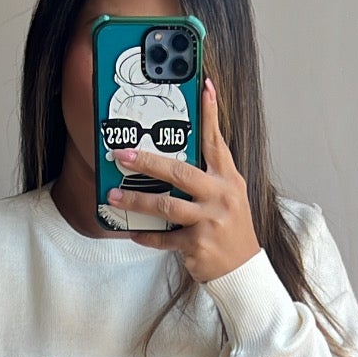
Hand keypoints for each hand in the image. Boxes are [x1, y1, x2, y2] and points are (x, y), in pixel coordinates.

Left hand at [113, 78, 260, 282]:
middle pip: (180, 173)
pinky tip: (132, 232)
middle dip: (147, 162)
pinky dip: (146, 236)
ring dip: (136, 201)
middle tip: (122, 154)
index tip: (203, 86)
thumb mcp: (228, 196)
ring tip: (114, 197)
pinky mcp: (198, 244)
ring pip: (167, 206)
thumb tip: (173, 159)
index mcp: (228, 179)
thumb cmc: (230, 228)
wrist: (243, 270)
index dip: (210, 114)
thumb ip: (208, 176)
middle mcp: (221, 196)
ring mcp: (210, 221)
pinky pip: (164, 238)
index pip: (217, 141)